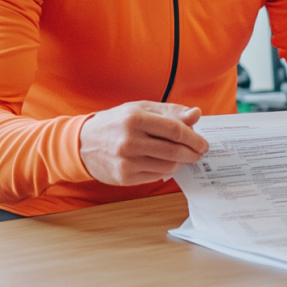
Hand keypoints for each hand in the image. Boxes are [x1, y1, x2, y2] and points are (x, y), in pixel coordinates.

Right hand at [79, 101, 208, 185]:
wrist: (83, 143)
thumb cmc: (117, 122)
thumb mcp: (141, 109)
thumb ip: (170, 112)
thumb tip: (196, 114)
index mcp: (136, 118)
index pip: (174, 130)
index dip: (193, 137)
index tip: (203, 142)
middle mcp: (130, 141)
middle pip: (173, 150)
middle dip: (192, 152)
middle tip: (200, 152)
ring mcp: (126, 161)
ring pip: (167, 165)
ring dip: (181, 162)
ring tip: (184, 156)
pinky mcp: (124, 177)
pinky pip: (156, 176)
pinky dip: (167, 170)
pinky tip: (169, 163)